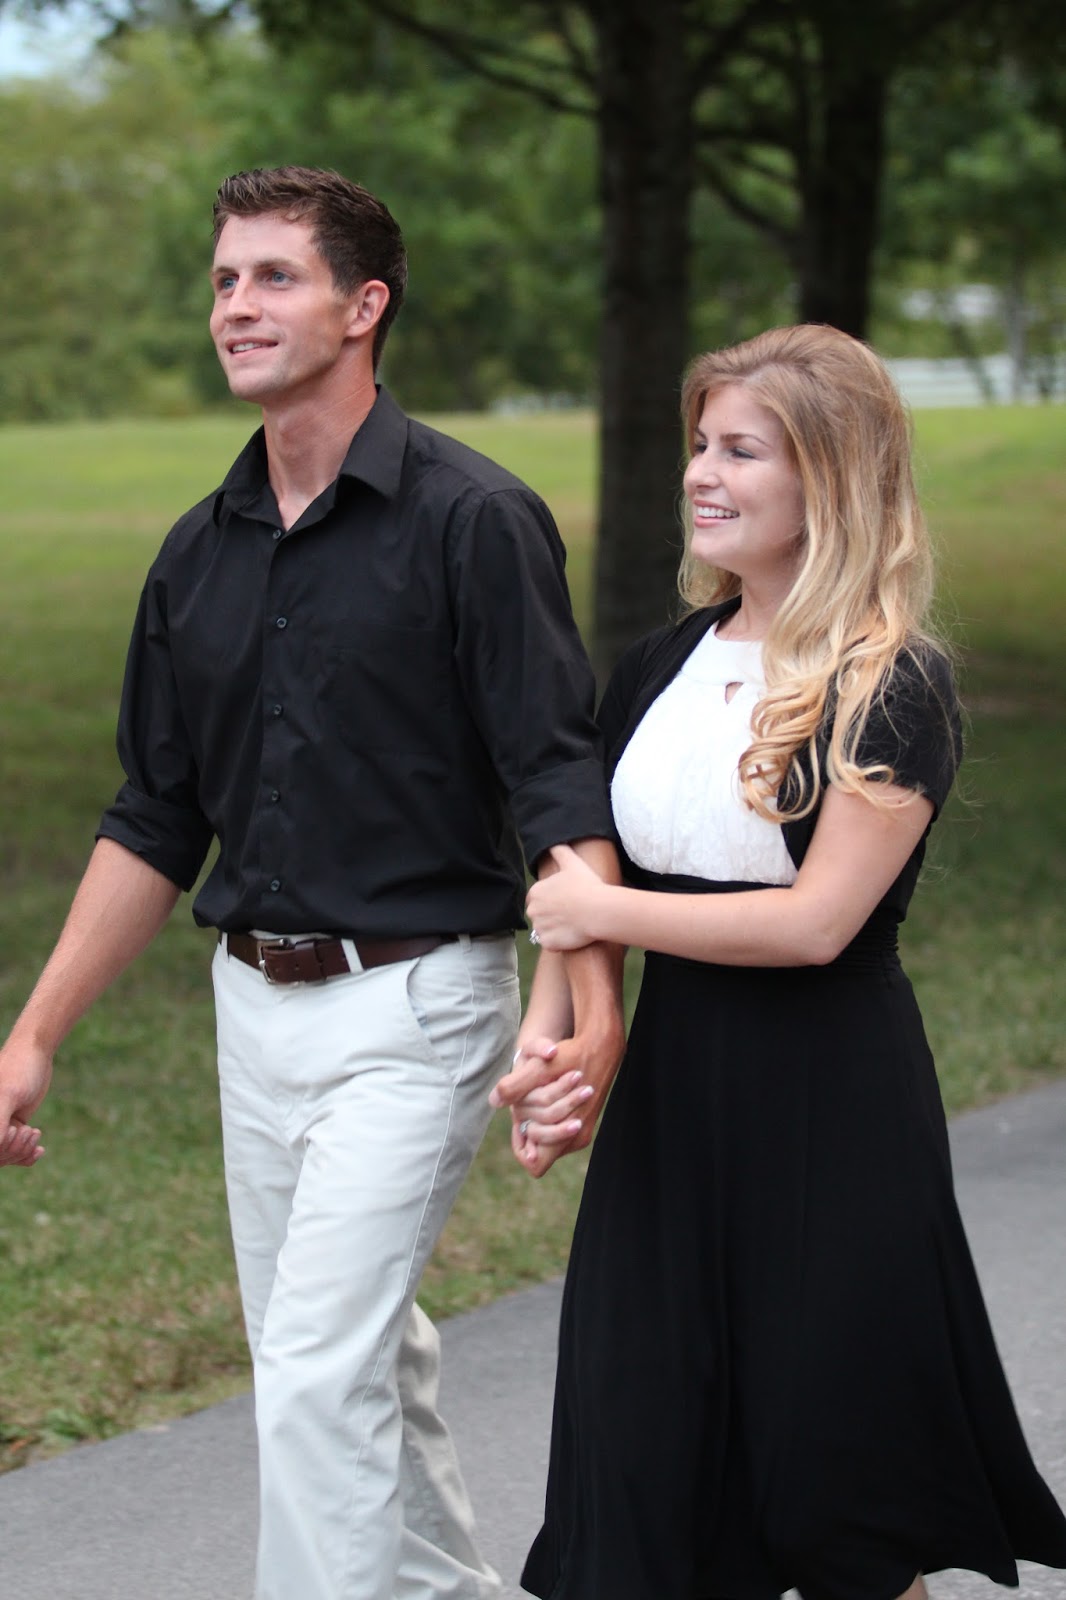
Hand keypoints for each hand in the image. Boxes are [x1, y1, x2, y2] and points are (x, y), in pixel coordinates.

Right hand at [0, 1040, 51, 1167]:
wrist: (35, 1053)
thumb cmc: (19, 1068)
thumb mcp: (9, 1094)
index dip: (1, 1146)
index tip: (15, 1129)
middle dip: (14, 1149)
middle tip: (31, 1131)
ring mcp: (0, 1125)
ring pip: (7, 1155)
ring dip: (22, 1151)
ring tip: (35, 1133)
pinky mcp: (13, 1125)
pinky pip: (17, 1149)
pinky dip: (27, 1155)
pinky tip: (39, 1150)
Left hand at [491, 1022, 623, 1177]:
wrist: (600, 1045)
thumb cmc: (571, 1055)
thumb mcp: (540, 1068)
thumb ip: (516, 1086)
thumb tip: (494, 1100)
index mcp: (570, 1132)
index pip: (535, 1164)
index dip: (522, 1147)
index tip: (519, 1123)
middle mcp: (576, 1138)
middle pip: (537, 1149)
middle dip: (527, 1126)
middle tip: (526, 1102)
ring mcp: (580, 1131)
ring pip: (545, 1138)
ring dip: (535, 1118)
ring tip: (538, 1093)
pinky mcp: (581, 1122)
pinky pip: (554, 1128)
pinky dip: (544, 1114)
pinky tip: (544, 1093)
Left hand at [525, 844, 606, 950]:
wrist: (598, 910)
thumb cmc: (586, 885)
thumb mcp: (573, 863)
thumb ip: (560, 851)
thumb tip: (554, 844)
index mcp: (535, 892)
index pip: (536, 898)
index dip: (551, 899)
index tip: (565, 899)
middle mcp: (533, 910)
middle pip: (539, 914)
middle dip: (550, 914)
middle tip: (570, 912)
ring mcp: (540, 928)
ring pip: (544, 930)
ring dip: (555, 928)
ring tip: (572, 923)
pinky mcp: (548, 944)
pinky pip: (550, 944)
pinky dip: (558, 942)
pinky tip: (571, 934)